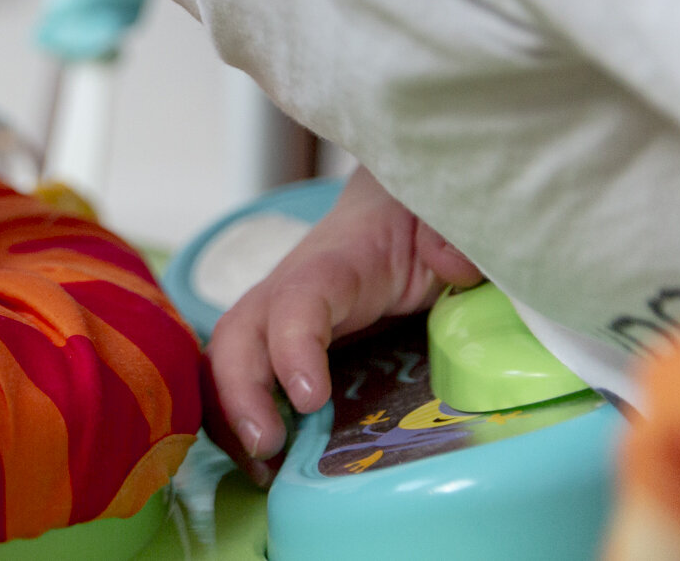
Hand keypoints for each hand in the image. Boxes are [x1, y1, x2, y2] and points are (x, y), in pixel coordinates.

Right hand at [206, 166, 482, 481]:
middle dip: (239, 394)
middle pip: (236, 336)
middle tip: (268, 448)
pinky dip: (235, 420)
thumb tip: (455, 265)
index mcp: (334, 263)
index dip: (292, 347)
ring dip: (229, 416)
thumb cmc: (411, 219)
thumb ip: (449, 233)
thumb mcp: (439, 218)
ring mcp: (275, 319)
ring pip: (224, 363)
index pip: (296, 300)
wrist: (385, 210)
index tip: (311, 399)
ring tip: (263, 470)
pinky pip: (237, 378)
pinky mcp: (277, 346)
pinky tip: (265, 463)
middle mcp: (288, 290)